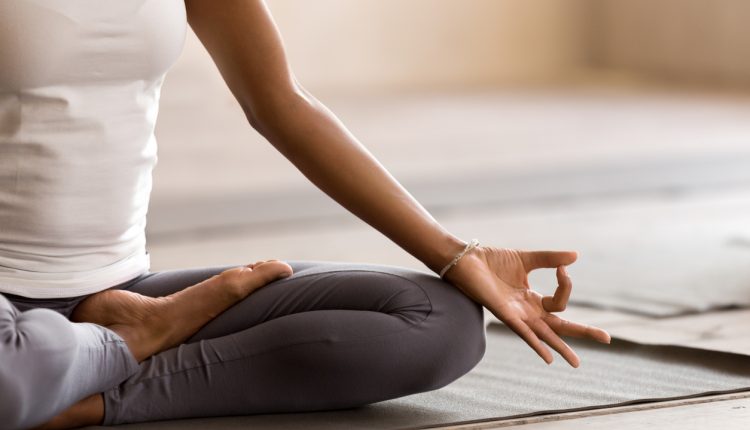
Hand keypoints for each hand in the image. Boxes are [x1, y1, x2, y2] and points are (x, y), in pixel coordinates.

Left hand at [444, 246, 610, 366]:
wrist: (466, 259)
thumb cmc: (491, 261)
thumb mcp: (526, 259)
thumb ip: (549, 259)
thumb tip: (575, 257)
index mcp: (532, 299)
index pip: (561, 301)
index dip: (566, 284)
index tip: (562, 267)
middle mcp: (526, 311)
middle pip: (559, 326)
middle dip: (583, 333)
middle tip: (607, 339)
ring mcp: (516, 314)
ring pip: (544, 334)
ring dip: (561, 347)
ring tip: (577, 362)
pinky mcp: (503, 313)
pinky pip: (523, 332)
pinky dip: (536, 343)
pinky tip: (548, 357)